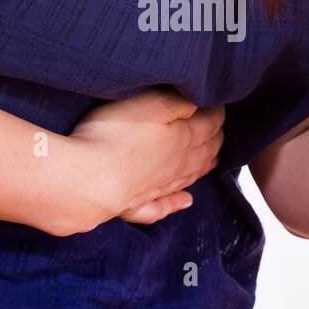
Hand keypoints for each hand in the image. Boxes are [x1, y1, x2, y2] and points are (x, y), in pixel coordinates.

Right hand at [68, 88, 224, 232]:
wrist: (88, 181)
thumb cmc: (115, 134)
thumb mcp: (149, 104)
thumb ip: (178, 102)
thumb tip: (201, 102)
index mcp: (183, 139)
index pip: (210, 124)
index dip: (217, 112)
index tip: (219, 102)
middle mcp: (177, 166)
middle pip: (205, 151)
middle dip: (216, 138)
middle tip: (221, 128)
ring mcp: (159, 189)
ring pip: (190, 177)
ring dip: (205, 166)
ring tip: (214, 160)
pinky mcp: (138, 206)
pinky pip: (164, 206)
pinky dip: (178, 203)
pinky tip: (187, 202)